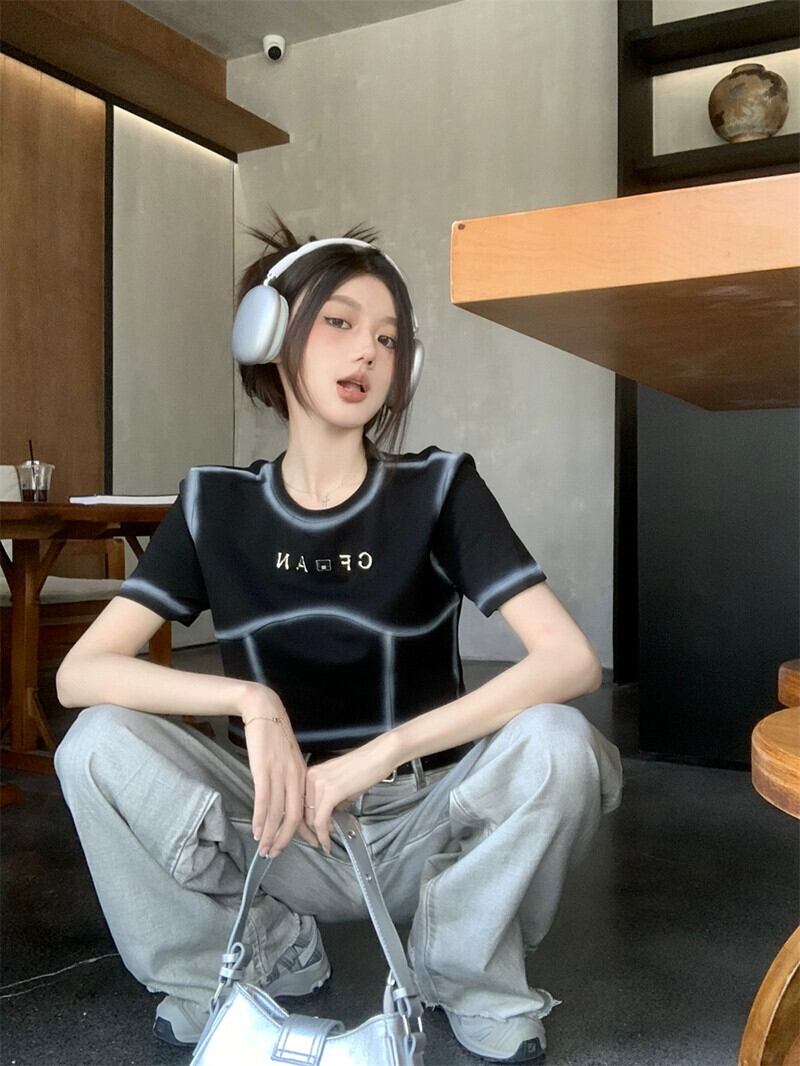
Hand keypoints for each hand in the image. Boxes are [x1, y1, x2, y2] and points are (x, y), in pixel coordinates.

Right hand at [237, 685, 318, 857]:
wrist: (265, 711)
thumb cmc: (275, 735)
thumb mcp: (288, 758)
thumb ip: (290, 778)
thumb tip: (285, 799)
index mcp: (302, 775)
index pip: (305, 810)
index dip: (302, 831)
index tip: (300, 845)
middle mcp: (294, 777)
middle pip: (293, 816)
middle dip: (285, 839)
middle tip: (276, 854)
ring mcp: (279, 774)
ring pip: (278, 812)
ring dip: (271, 834)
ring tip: (265, 849)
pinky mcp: (264, 769)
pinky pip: (264, 800)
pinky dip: (261, 818)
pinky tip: (258, 831)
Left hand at [303, 737, 398, 852]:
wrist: (379, 755)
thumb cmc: (365, 767)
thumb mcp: (341, 784)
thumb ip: (331, 800)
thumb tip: (329, 818)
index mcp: (311, 773)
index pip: (299, 803)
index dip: (303, 823)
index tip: (309, 835)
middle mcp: (310, 777)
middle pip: (302, 812)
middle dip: (309, 832)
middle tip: (317, 843)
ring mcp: (319, 783)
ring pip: (311, 819)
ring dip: (317, 835)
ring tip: (325, 843)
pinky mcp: (330, 792)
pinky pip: (321, 820)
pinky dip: (324, 835)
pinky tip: (328, 842)